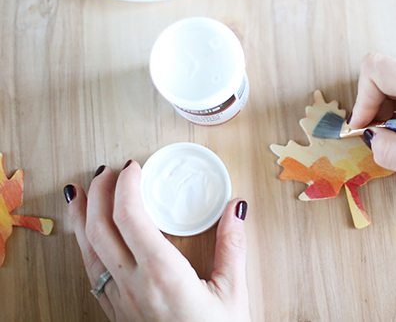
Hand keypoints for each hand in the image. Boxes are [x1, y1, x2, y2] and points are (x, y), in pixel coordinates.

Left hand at [64, 162, 249, 321]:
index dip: (126, 186)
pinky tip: (89, 235)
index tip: (135, 166)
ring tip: (81, 191)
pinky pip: (90, 270)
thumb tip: (236, 207)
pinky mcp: (115, 310)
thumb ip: (232, 246)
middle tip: (110, 169)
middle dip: (100, 192)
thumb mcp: (234, 293)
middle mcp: (132, 284)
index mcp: (163, 275)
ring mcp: (118, 299)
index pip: (130, 218)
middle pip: (99, 228)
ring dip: (82, 215)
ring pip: (86, 249)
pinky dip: (84, 243)